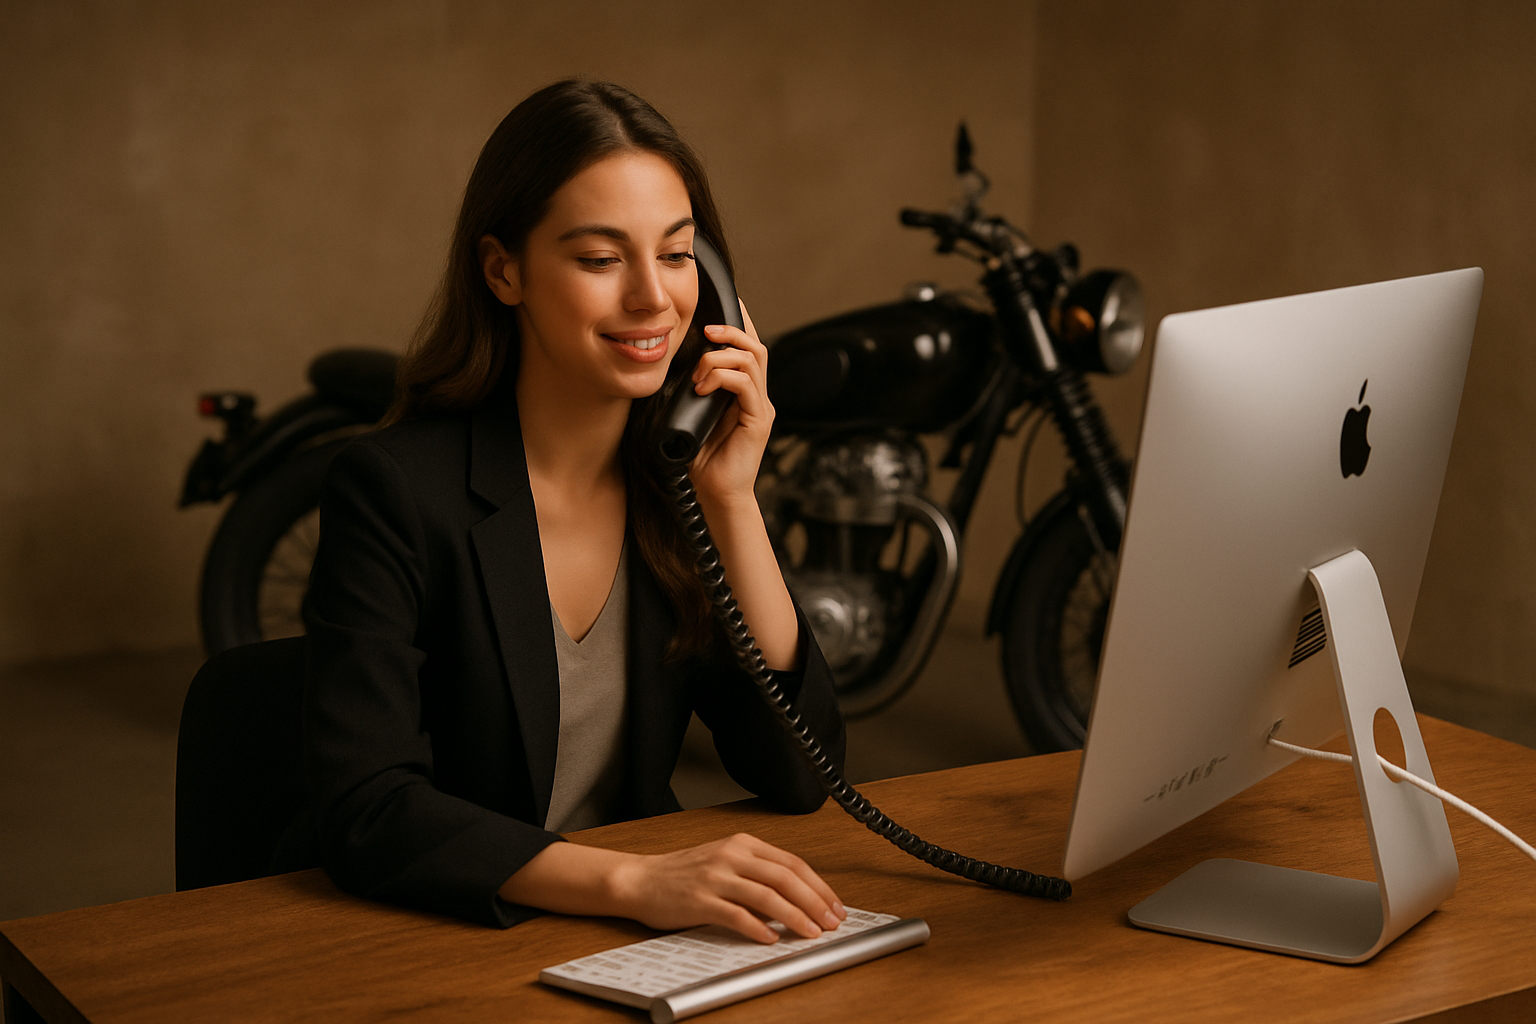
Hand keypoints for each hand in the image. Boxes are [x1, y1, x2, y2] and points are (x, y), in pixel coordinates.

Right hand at [611, 832, 846, 943]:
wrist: (640, 879)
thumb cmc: (682, 874)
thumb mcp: (724, 861)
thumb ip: (757, 873)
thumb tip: (796, 899)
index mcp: (742, 843)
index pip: (792, 863)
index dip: (818, 886)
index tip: (834, 905)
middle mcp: (731, 856)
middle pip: (785, 878)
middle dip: (814, 902)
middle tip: (831, 922)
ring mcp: (715, 877)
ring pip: (767, 896)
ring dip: (794, 917)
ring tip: (810, 933)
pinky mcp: (700, 901)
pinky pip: (737, 915)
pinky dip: (758, 928)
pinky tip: (771, 939)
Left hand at [688, 301, 772, 509]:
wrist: (714, 495)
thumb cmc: (700, 459)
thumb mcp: (689, 414)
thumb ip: (690, 390)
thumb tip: (671, 363)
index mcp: (743, 393)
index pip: (746, 348)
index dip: (736, 324)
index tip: (713, 311)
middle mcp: (757, 396)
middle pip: (755, 346)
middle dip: (731, 330)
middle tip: (706, 331)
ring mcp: (761, 407)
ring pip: (752, 360)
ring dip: (721, 357)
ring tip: (698, 372)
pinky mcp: (759, 420)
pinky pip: (746, 385)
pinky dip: (722, 378)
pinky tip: (702, 388)